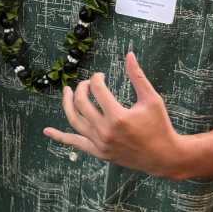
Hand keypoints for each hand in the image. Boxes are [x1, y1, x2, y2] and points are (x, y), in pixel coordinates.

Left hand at [43, 52, 191, 178]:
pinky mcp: (99, 152)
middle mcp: (106, 131)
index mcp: (118, 116)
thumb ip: (137, 77)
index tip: (102, 76)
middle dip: (82, 87)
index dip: (97, 78)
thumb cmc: (160, 125)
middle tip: (88, 83)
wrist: (164, 157)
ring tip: (67, 91)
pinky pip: (76, 144)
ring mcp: (100, 143)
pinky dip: (60, 137)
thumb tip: (129, 54)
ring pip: (74, 121)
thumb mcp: (152, 99)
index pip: (97, 90)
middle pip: (81, 103)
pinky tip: (47, 131)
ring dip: (67, 104)